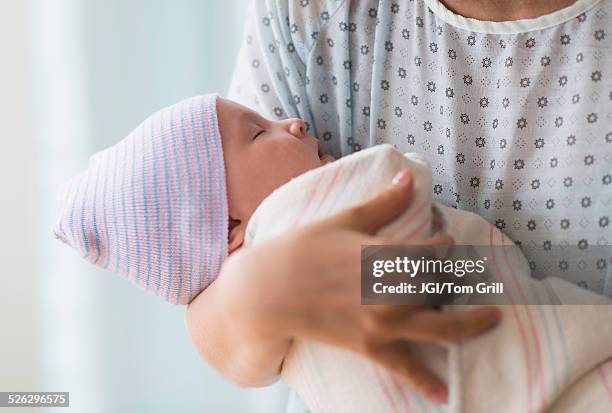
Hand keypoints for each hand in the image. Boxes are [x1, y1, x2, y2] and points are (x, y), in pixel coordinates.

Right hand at [191, 170, 500, 402]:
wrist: (268, 291)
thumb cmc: (302, 249)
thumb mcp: (344, 220)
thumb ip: (383, 203)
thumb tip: (409, 175)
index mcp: (385, 256)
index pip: (435, 250)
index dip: (444, 242)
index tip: (444, 238)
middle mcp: (392, 292)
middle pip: (444, 287)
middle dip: (463, 279)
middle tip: (476, 275)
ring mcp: (383, 323)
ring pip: (440, 327)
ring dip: (471, 324)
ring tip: (493, 318)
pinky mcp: (369, 346)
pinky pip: (403, 367)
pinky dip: (425, 381)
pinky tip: (444, 394)